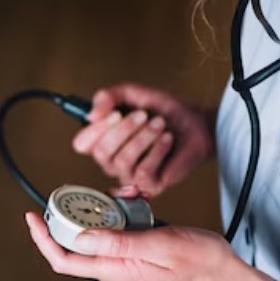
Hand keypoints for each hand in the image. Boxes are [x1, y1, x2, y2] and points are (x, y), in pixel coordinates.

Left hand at [26, 212, 243, 280]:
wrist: (227, 274)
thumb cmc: (201, 262)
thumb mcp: (160, 245)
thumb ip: (119, 242)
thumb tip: (79, 238)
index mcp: (115, 270)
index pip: (64, 259)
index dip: (43, 240)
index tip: (32, 216)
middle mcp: (114, 267)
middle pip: (77, 241)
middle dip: (78, 213)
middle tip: (86, 193)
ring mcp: (125, 259)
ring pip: (99, 230)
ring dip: (107, 208)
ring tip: (129, 194)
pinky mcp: (137, 250)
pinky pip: (119, 227)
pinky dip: (125, 209)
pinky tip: (140, 200)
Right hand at [72, 84, 214, 196]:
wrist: (198, 125)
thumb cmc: (167, 113)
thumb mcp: (135, 95)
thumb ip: (110, 96)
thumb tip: (91, 115)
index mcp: (104, 140)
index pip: (81, 144)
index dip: (95, 129)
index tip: (114, 113)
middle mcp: (112, 161)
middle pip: (101, 152)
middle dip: (124, 130)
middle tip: (143, 115)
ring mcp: (129, 175)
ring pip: (122, 161)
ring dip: (144, 137)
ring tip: (159, 124)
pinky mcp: (148, 185)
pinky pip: (143, 171)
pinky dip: (157, 150)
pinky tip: (166, 139)